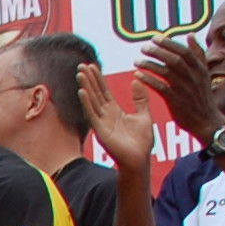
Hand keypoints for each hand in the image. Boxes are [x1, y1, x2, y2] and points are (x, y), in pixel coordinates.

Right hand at [76, 64, 155, 178]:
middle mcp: (105, 116)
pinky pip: (92, 114)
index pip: (104, 91)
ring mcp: (102, 123)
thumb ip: (140, 99)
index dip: (98, 79)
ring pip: (92, 101)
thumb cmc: (142, 142)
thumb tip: (137, 80)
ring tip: (80, 74)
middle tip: (82, 65)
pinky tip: (82, 91)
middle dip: (89, 79)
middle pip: (95, 93)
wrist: (139, 160)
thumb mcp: (144, 115)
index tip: (92, 66)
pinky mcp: (101, 130)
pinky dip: (87, 102)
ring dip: (85, 87)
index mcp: (115, 111)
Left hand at [133, 38, 224, 143]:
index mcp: (200, 69)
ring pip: (167, 72)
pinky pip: (160, 87)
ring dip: (150, 65)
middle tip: (143, 48)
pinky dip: (149, 80)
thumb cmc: (202, 97)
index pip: (184, 51)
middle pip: (174, 59)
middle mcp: (193, 77)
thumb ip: (197, 54)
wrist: (207, 122)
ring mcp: (184, 89)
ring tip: (137, 61)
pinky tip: (138, 76)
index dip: (169, 43)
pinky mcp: (176, 101)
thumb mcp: (204, 73)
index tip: (155, 38)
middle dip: (158, 52)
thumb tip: (190, 35)